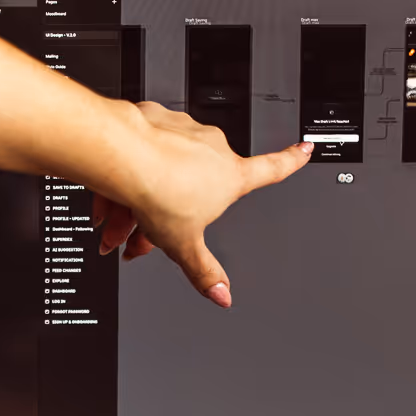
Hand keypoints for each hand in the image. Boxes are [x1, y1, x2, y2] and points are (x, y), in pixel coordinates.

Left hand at [91, 102, 311, 307]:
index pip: (272, 168)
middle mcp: (211, 147)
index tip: (304, 149)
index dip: (292, 160)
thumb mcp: (183, 244)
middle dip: (166, 215)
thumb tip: (222, 295)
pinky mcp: (155, 119)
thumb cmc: (158, 189)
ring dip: (139, 201)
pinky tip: (111, 193)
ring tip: (115, 222)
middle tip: (139, 237)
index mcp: (229, 175)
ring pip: (165, 171)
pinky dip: (129, 175)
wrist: (122, 155)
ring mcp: (183, 130)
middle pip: (194, 187)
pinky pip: (145, 152)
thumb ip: (203, 271)